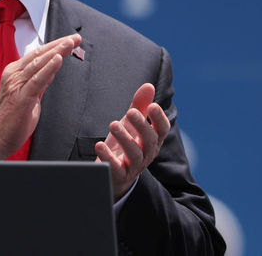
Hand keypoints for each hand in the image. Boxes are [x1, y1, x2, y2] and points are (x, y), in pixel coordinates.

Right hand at [0, 33, 81, 159]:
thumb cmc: (11, 119)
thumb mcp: (30, 96)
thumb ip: (40, 83)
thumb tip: (52, 71)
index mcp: (16, 73)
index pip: (37, 54)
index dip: (55, 46)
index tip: (70, 41)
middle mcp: (14, 75)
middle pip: (39, 54)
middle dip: (59, 44)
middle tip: (75, 38)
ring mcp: (16, 85)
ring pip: (38, 63)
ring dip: (56, 51)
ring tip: (69, 43)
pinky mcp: (20, 97)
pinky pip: (37, 80)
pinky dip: (48, 68)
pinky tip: (58, 59)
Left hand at [95, 83, 169, 199]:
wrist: (114, 174)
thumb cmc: (125, 145)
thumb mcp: (131, 124)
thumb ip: (139, 106)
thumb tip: (149, 85)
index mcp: (152, 140)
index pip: (162, 130)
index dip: (159, 118)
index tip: (152, 106)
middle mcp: (146, 154)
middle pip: (149, 141)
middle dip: (141, 126)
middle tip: (130, 112)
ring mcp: (133, 166)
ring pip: (134, 155)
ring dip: (124, 139)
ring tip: (113, 124)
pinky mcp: (118, 175)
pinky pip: (115, 168)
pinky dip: (108, 157)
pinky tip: (99, 145)